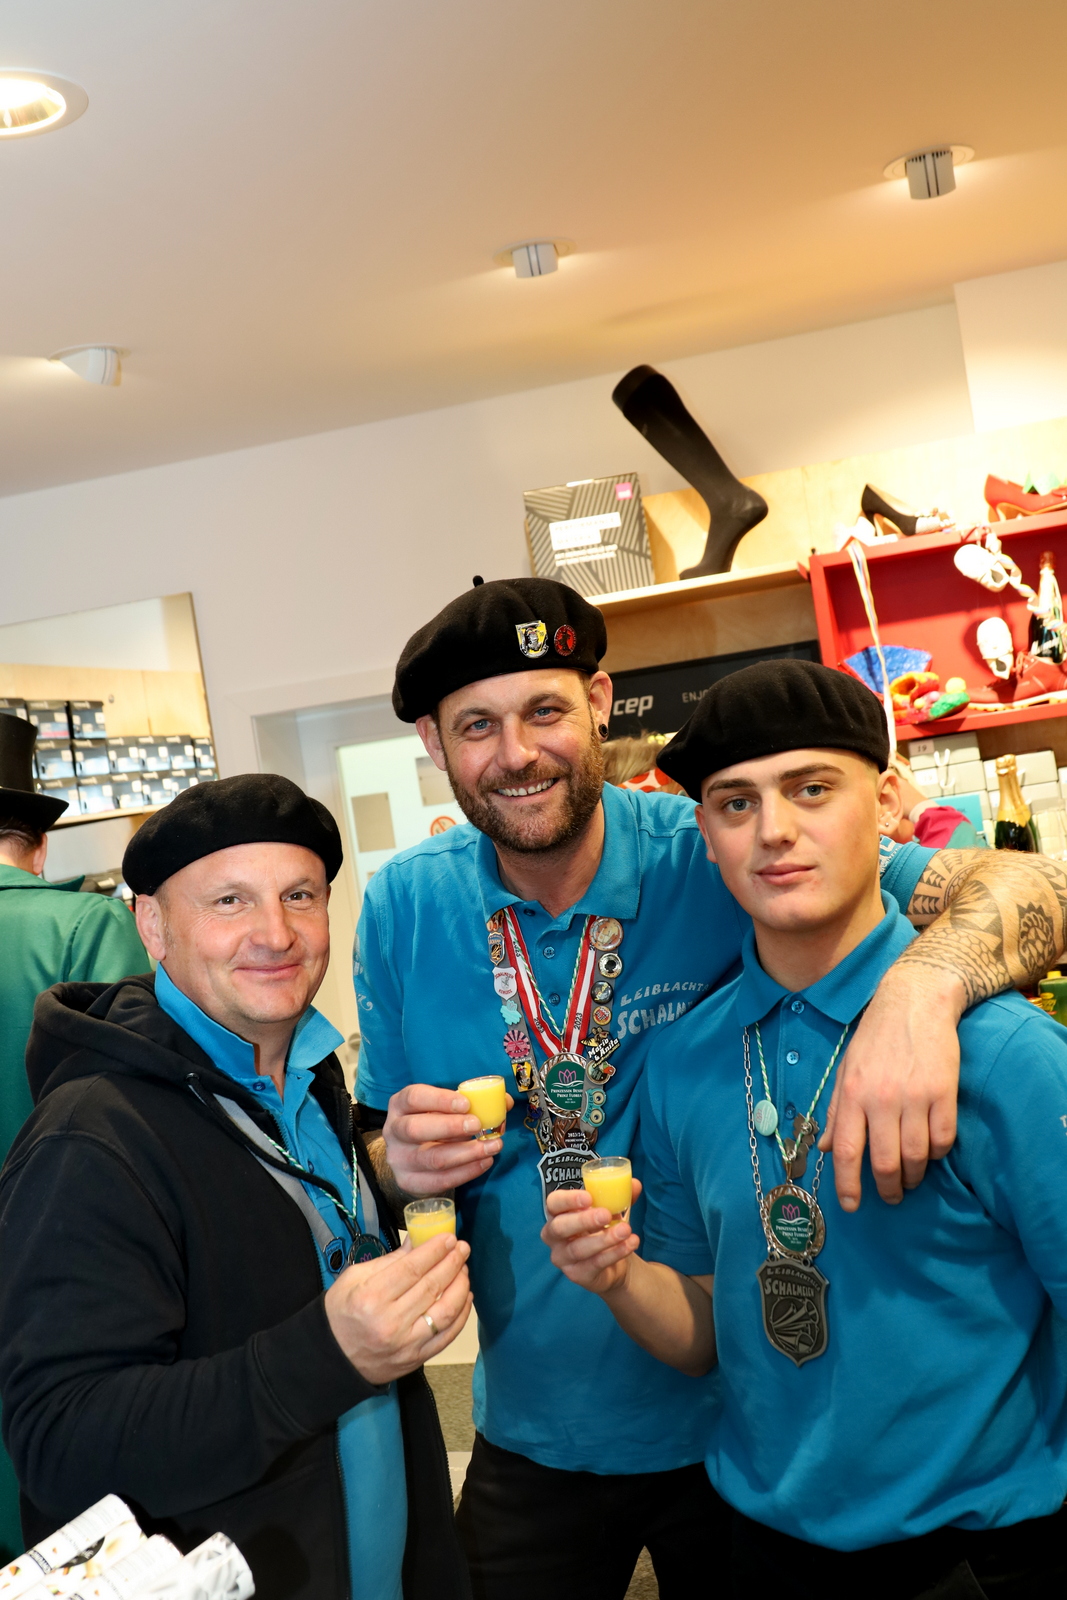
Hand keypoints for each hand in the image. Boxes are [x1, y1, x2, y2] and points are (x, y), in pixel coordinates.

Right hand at [324, 1231, 472, 1383]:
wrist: (333, 1359)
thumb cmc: (341, 1313)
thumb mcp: (355, 1278)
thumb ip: (390, 1260)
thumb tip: (418, 1239)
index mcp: (371, 1297)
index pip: (412, 1268)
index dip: (435, 1250)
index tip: (449, 1238)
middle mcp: (391, 1321)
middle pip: (431, 1286)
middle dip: (452, 1263)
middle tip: (462, 1248)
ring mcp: (406, 1344)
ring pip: (446, 1311)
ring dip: (461, 1286)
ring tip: (464, 1270)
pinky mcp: (417, 1359)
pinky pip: (447, 1335)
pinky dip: (461, 1314)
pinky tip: (465, 1297)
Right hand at [383, 1083, 514, 1195]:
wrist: (411, 1154)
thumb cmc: (433, 1122)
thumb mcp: (444, 1108)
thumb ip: (472, 1102)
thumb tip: (504, 1102)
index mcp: (400, 1105)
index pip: (414, 1098)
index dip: (440, 1100)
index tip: (466, 1103)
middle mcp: (394, 1131)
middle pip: (416, 1129)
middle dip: (450, 1127)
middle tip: (478, 1125)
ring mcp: (399, 1159)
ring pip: (431, 1159)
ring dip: (466, 1153)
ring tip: (491, 1147)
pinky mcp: (409, 1182)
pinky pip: (439, 1181)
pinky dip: (465, 1173)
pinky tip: (484, 1162)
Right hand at [540, 1181, 642, 1295]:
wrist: (615, 1261)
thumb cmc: (604, 1228)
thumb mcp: (612, 1209)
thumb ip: (621, 1196)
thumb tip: (634, 1184)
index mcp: (558, 1213)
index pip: (554, 1203)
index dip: (568, 1200)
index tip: (589, 1197)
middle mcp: (554, 1236)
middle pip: (560, 1227)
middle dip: (583, 1220)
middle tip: (606, 1215)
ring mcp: (563, 1257)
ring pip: (579, 1249)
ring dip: (604, 1239)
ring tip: (626, 1230)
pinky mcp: (576, 1274)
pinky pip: (594, 1264)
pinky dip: (614, 1253)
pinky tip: (630, 1244)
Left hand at [820, 966, 960, 1209]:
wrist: (914, 1002)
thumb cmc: (875, 1038)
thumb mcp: (846, 1070)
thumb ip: (837, 1112)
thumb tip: (826, 1149)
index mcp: (852, 1094)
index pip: (847, 1152)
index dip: (848, 1185)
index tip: (851, 1207)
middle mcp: (881, 1099)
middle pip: (886, 1163)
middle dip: (887, 1188)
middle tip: (891, 1195)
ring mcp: (915, 1097)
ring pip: (916, 1157)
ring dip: (914, 1176)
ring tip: (911, 1178)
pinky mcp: (944, 1093)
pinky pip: (942, 1140)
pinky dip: (937, 1154)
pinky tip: (931, 1151)